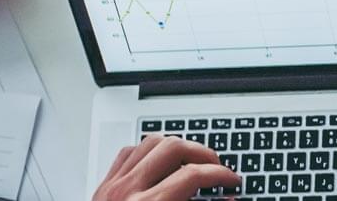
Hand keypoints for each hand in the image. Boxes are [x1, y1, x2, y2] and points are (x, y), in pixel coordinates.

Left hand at [93, 136, 240, 200]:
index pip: (192, 176)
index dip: (220, 175)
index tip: (231, 180)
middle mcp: (127, 192)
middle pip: (173, 148)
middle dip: (203, 153)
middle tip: (217, 167)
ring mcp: (113, 186)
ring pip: (151, 142)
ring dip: (177, 147)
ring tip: (193, 161)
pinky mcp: (104, 186)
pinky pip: (129, 153)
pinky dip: (150, 152)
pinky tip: (162, 164)